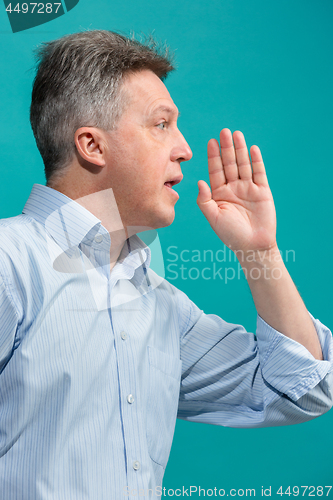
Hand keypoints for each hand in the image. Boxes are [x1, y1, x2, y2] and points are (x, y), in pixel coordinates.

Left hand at [197, 129, 276, 253]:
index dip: (213, 156)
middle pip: (229, 164)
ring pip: (243, 165)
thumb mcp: (213, 217)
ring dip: (240, 150)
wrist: (252, 246)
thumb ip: (204, 200)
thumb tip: (199, 181)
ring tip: (237, 134)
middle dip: (226, 148)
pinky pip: (259, 173)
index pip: (215, 171)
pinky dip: (256, 161)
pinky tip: (252, 148)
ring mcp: (248, 188)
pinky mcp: (262, 191)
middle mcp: (233, 188)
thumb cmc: (230, 234)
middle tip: (224, 132)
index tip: (211, 142)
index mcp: (219, 193)